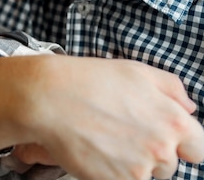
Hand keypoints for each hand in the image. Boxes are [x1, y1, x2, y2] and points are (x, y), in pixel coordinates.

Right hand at [0, 55, 203, 179]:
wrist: (50, 98)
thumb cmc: (91, 81)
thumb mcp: (137, 71)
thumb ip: (172, 88)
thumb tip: (189, 108)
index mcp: (173, 122)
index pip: (198, 149)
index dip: (181, 144)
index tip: (162, 138)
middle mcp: (161, 149)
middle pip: (169, 166)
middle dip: (151, 153)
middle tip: (123, 134)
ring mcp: (137, 170)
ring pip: (143, 176)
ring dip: (130, 164)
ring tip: (105, 140)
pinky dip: (109, 171)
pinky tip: (95, 149)